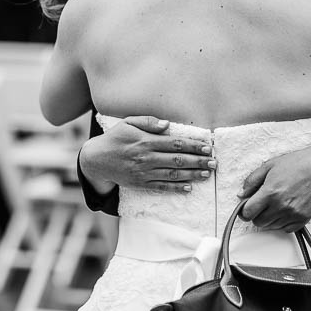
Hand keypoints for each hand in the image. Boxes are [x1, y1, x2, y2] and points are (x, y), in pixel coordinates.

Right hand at [77, 116, 213, 194]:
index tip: (207, 147)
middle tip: (214, 162)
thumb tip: (167, 125)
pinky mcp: (141, 183)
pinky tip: (189, 188)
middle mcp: (146, 157)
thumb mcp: (127, 123)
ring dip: (192, 175)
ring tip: (207, 174)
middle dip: (198, 161)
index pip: (174, 143)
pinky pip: (162, 186)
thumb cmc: (114, 139)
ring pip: (173, 174)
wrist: (96, 160)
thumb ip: (148, 122)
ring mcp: (144, 172)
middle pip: (178, 160)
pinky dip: (176, 188)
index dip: (193, 146)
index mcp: (145, 141)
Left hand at [237, 144, 310, 230]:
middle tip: (260, 205)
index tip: (245, 208)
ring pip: (271, 227)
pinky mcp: (303, 219)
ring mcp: (293, 214)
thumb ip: (252, 181)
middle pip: (259, 222)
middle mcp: (281, 206)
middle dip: (256, 214)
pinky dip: (281, 222)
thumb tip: (242, 194)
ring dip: (268, 219)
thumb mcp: (268, 166)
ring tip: (273, 205)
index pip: (248, 212)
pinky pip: (286, 229)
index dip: (243, 211)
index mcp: (270, 192)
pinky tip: (283, 210)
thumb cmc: (296, 164)